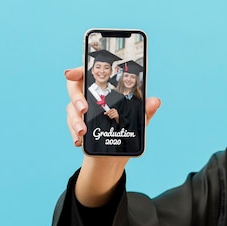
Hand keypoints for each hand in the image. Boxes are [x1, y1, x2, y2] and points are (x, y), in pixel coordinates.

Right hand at [64, 67, 161, 206]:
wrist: (115, 154)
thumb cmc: (126, 129)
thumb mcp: (138, 120)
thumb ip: (145, 110)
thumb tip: (155, 102)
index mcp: (104, 90)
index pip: (89, 74)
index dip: (78, 71)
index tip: (71, 73)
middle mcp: (90, 98)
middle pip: (74, 89)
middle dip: (76, 98)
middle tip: (84, 109)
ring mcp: (81, 112)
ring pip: (71, 110)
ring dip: (75, 120)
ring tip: (83, 131)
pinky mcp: (76, 126)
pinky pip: (71, 127)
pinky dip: (74, 134)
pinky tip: (79, 141)